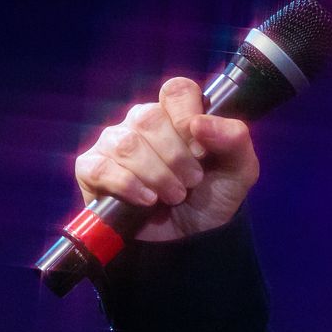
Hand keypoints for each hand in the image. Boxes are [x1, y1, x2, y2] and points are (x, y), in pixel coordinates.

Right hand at [75, 76, 259, 241]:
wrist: (190, 240)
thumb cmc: (211, 197)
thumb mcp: (239, 171)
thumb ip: (234, 140)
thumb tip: (199, 122)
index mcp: (175, 113)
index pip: (176, 91)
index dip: (188, 116)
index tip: (201, 149)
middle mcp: (141, 122)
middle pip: (148, 118)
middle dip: (175, 157)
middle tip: (190, 183)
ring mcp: (113, 143)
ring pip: (126, 143)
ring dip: (156, 175)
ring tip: (173, 196)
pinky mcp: (91, 169)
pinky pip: (100, 167)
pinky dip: (127, 185)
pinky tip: (146, 200)